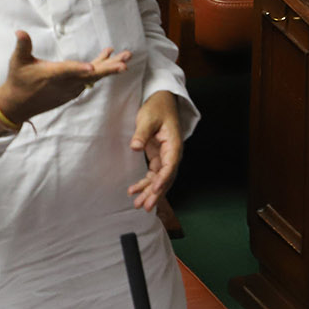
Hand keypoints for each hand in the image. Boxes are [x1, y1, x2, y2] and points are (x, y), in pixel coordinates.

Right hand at [0, 32, 130, 127]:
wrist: (18, 105)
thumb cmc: (18, 80)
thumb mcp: (17, 61)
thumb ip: (23, 46)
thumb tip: (20, 32)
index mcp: (51, 75)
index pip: (67, 71)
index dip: (79, 69)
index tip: (92, 67)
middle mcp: (64, 84)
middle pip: (90, 76)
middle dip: (109, 68)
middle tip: (125, 62)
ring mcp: (70, 89)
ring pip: (93, 78)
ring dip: (110, 67)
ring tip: (125, 56)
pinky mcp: (72, 91)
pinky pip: (90, 80)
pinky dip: (100, 70)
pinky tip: (107, 59)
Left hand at [128, 90, 182, 212]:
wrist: (162, 102)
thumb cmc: (157, 108)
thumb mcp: (148, 118)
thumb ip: (142, 133)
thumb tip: (135, 147)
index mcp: (174, 144)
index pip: (170, 165)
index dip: (163, 178)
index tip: (155, 189)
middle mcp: (172, 153)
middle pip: (166, 177)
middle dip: (156, 193)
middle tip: (145, 206)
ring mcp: (166, 156)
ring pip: (160, 179)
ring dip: (150, 192)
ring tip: (138, 204)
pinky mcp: (158, 157)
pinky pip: (154, 174)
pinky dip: (146, 183)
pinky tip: (135, 191)